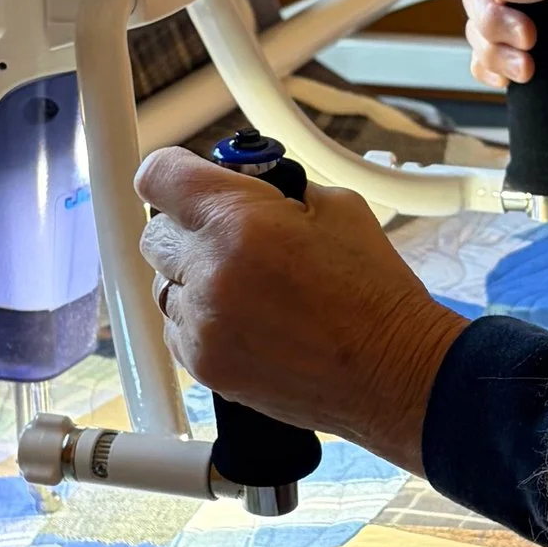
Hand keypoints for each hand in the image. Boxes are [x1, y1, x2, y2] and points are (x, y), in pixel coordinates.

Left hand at [135, 148, 463, 471]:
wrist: (394, 373)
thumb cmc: (374, 294)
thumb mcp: (337, 207)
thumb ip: (274, 189)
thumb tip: (241, 184)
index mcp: (239, 222)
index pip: (158, 177)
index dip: (172, 173)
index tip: (182, 180)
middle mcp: (210, 273)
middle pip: (154, 235)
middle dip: (187, 228)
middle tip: (229, 237)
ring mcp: (203, 326)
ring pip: (164, 285)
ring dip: (192, 278)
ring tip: (246, 286)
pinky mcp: (205, 367)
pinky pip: (177, 329)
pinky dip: (201, 320)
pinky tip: (246, 320)